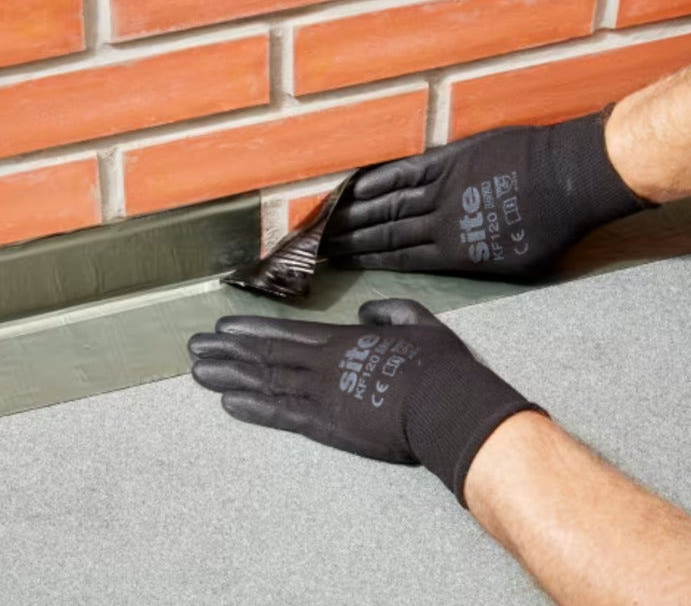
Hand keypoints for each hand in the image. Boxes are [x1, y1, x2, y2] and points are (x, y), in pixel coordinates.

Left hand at [189, 299, 540, 502]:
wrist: (447, 406)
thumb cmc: (437, 363)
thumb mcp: (417, 322)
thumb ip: (387, 311)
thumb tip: (365, 312)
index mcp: (342, 341)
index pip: (286, 333)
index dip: (250, 331)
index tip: (222, 329)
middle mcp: (322, 366)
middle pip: (265, 357)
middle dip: (228, 353)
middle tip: (195, 350)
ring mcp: (321, 397)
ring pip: (265, 383)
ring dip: (230, 377)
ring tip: (199, 372)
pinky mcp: (327, 427)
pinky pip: (282, 416)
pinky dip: (253, 409)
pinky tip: (228, 404)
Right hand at [325, 112, 645, 278]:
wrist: (571, 180)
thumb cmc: (554, 229)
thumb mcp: (520, 265)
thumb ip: (479, 263)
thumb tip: (453, 260)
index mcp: (456, 254)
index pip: (399, 258)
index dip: (366, 260)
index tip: (339, 263)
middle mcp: (441, 223)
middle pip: (385, 233)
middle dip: (350, 240)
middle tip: (318, 245)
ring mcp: (443, 188)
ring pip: (390, 203)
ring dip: (356, 213)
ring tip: (327, 220)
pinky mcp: (450, 160)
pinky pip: (407, 171)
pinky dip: (380, 179)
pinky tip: (355, 187)